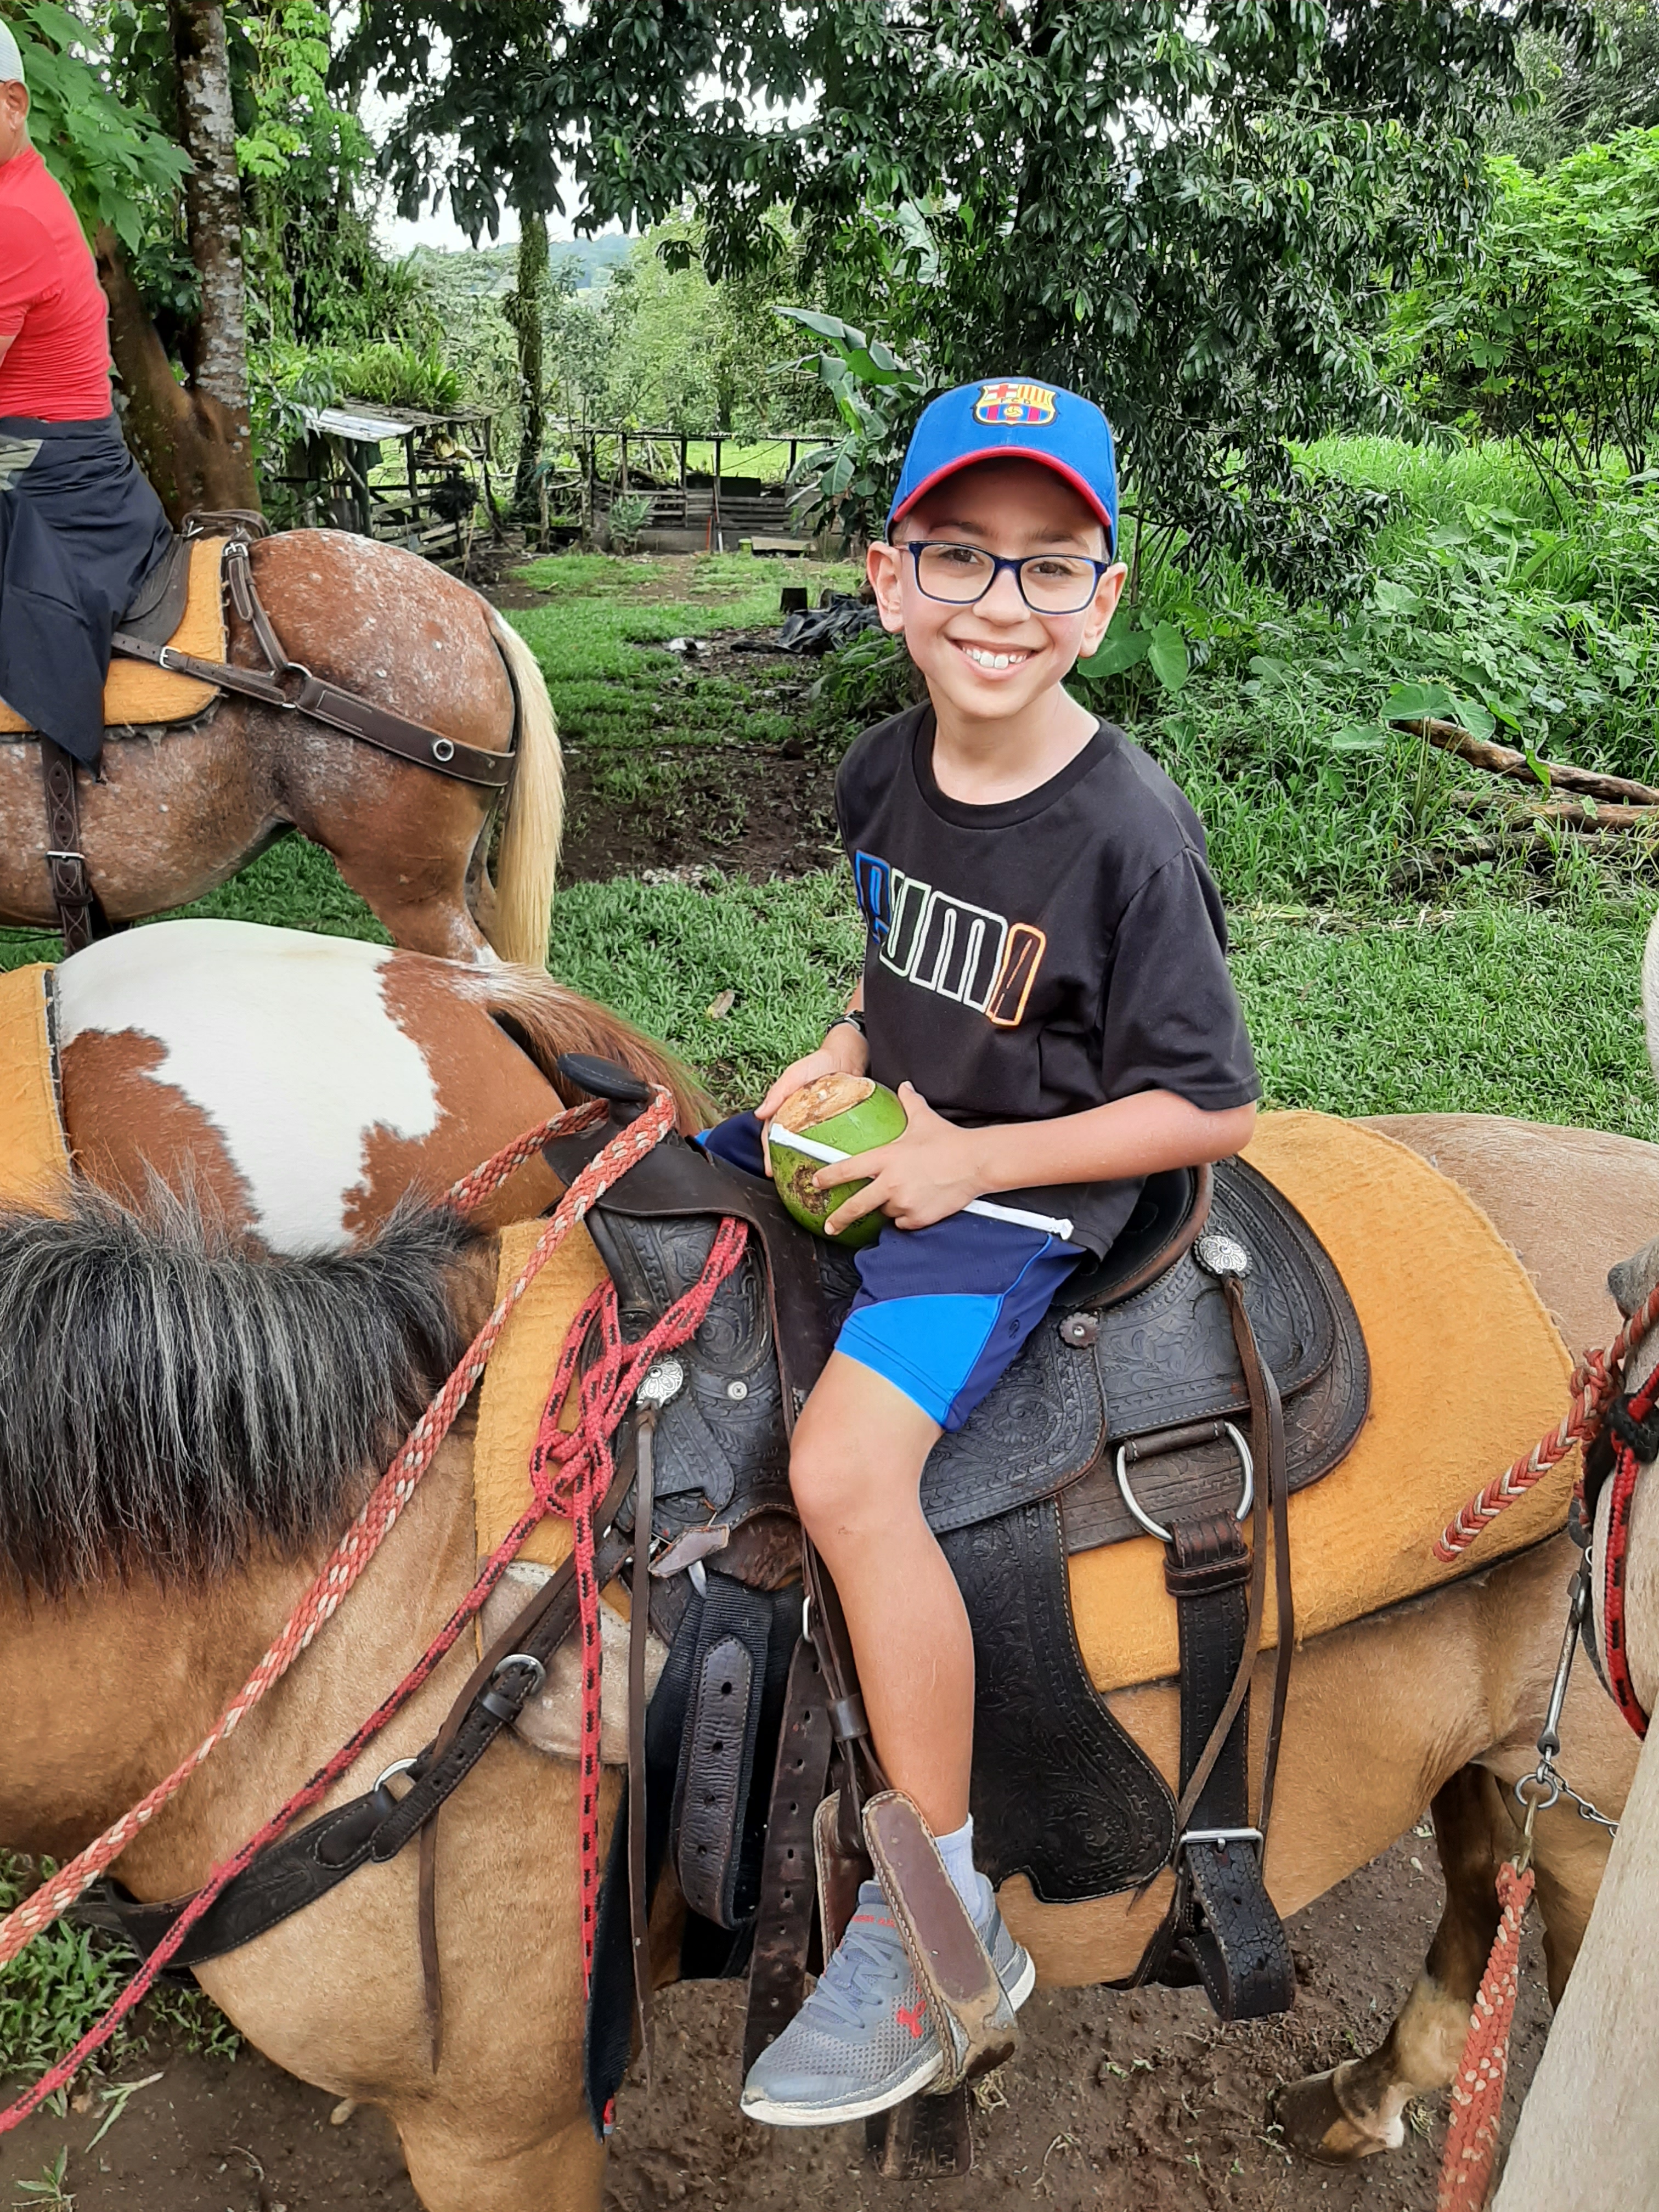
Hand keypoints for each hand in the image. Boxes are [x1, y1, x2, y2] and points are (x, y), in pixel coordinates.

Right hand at [756, 1025, 869, 1175]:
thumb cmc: (817, 1062)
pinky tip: (831, 1166)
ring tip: (808, 1179)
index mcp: (785, 1110)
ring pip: (806, 1146)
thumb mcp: (794, 1075)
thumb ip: (778, 1093)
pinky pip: (828, 1142)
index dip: (768, 1153)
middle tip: (785, 1182)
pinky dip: (825, 1153)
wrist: (847, 1056)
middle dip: (784, 1163)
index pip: (771, 1135)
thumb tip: (760, 1114)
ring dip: (803, 1161)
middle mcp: (799, 1119)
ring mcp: (817, 1124)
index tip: (770, 1170)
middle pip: (787, 1145)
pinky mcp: (835, 1124)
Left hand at [820, 1083, 986, 1235]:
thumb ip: (909, 1103)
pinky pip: (904, 1223)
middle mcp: (890, 1183)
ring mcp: (903, 1203)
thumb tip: (905, 1087)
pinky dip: (906, 1217)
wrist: (976, 1162)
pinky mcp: (918, 1218)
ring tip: (906, 1193)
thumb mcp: (924, 1119)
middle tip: (830, 1225)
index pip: (848, 1169)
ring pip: (886, 1212)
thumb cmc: (949, 1141)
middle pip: (856, 1206)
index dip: (828, 1177)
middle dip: (839, 1218)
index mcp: (886, 1159)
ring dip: (889, 1207)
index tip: (816, 1183)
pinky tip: (918, 1204)